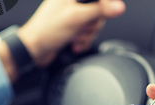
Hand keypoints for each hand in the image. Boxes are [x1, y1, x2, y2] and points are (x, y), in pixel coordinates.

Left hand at [0, 0, 124, 81]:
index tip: (109, 13)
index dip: (106, 6)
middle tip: (82, 27)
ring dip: (87, 34)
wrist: (34, 49)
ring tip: (75, 37)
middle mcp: (72, 1)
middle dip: (92, 24)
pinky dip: (83, 40)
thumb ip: (100, 10)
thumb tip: (119, 6)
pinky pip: (88, 32)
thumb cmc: (47, 31)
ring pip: (94, 23)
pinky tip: (74, 42)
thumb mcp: (78, 18)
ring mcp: (73, 13)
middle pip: (99, 10)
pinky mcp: (73, 26)